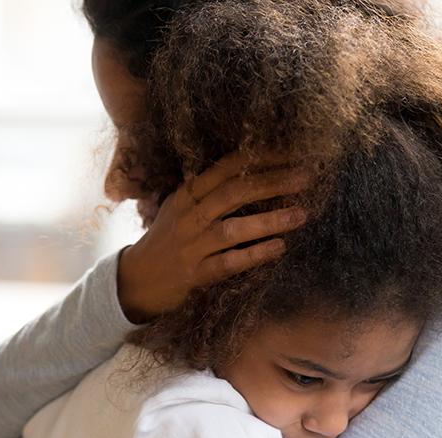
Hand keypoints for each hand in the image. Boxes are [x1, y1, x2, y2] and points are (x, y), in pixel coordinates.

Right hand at [116, 153, 310, 322]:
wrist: (135, 281)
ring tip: (302, 214)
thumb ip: (210, 192)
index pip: (227, 167)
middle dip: (273, 182)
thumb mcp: (181, 209)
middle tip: (306, 178)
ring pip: (233, 228)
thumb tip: (254, 172)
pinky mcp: (194, 275)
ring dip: (270, 220)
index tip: (292, 152)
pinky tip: (280, 248)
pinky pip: (228, 262)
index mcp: (187, 194)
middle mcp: (188, 216)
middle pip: (234, 192)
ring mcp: (191, 246)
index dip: (261, 158)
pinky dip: (255, 254)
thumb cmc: (167, 241)